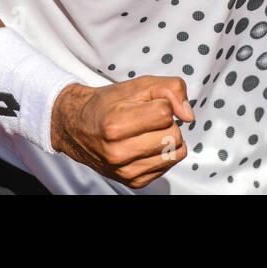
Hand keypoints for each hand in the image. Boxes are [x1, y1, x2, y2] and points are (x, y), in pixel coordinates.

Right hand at [50, 77, 193, 188]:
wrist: (77, 127)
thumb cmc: (109, 104)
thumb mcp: (139, 85)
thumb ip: (171, 89)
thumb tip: (188, 116)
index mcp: (115, 124)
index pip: (165, 113)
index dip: (162, 104)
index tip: (149, 104)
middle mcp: (118, 152)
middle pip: (173, 135)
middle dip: (167, 123)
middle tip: (149, 119)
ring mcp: (125, 170)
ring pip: (175, 152)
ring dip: (168, 138)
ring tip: (148, 132)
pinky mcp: (133, 182)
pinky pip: (168, 165)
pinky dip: (163, 153)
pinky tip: (146, 145)